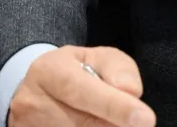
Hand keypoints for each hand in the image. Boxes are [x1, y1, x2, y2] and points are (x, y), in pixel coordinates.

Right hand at [7, 45, 155, 126]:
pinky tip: (98, 125)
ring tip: (112, 121)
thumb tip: (131, 93)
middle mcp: (31, 102)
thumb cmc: (75, 71)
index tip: (145, 119)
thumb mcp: (98, 58)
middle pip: (80, 124)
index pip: (82, 90)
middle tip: (136, 122)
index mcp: (48, 71)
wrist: (37, 91)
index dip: (114, 106)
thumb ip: (119, 70)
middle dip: (113, 125)